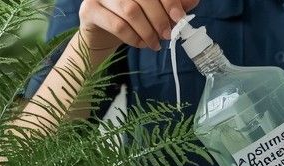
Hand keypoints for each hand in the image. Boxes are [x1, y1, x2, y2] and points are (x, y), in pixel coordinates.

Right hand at [78, 0, 198, 51]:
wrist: (101, 34)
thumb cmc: (130, 19)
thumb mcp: (153, 11)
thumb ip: (172, 5)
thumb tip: (193, 0)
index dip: (169, 1)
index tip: (180, 17)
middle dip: (159, 18)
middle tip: (167, 35)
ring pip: (130, 11)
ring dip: (147, 31)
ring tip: (154, 43)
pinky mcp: (90, 10)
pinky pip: (117, 25)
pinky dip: (133, 38)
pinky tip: (140, 44)